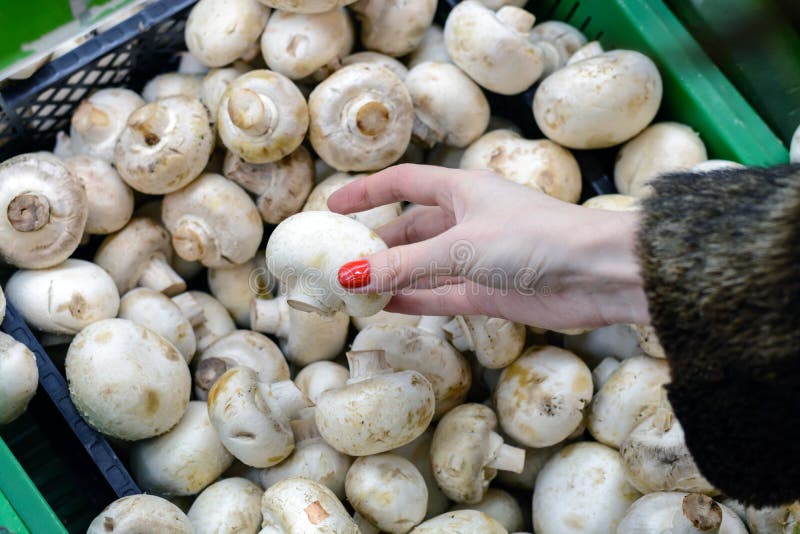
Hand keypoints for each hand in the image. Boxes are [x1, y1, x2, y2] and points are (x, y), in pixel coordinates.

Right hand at [328, 164, 649, 329]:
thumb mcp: (459, 246)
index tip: (334, 206)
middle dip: (378, 244)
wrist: (596, 274)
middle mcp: (468, 221)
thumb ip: (404, 265)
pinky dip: (414, 300)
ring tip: (354, 290)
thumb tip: (350, 276)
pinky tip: (386, 307)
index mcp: (463, 190)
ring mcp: (478, 259)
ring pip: (423, 266)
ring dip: (392, 276)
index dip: (369, 192)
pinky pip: (440, 295)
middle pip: (411, 229)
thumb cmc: (532, 239)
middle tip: (340, 261)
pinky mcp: (489, 292)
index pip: (405, 183)